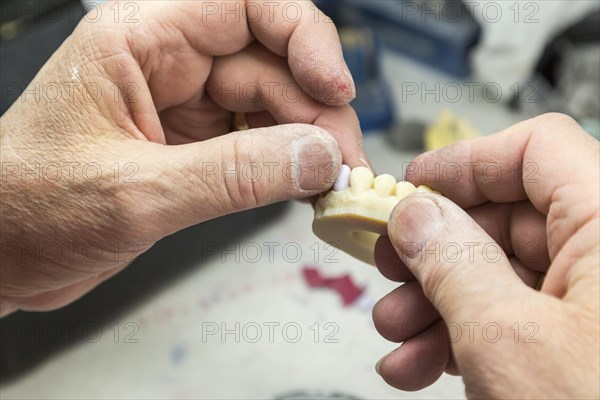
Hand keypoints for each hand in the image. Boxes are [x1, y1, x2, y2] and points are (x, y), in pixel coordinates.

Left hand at [0, 1, 366, 315]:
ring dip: (306, 141)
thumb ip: (233, 175)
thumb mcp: (135, 193)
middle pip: (270, 63)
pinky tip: (299, 186)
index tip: (335, 89)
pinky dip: (285, 165)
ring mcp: (182, 107)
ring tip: (327, 181)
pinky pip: (255, 142)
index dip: (303, 38)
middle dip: (314, 110)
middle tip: (341, 162)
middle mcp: (166, 65)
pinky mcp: (191, 147)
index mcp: (139, 41)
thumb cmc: (25, 209)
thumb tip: (315, 157)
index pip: (245, 6)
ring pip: (270, 105)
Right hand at [373, 113, 598, 397]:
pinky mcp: (584, 345)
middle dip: (434, 248)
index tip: (409, 187)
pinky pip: (513, 319)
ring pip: (501, 275)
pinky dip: (461, 337)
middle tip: (387, 265)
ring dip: (436, 303)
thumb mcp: (508, 338)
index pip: (536, 151)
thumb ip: (452, 262)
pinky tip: (421, 366)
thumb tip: (414, 214)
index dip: (466, 162)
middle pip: (506, 218)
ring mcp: (597, 305)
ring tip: (395, 334)